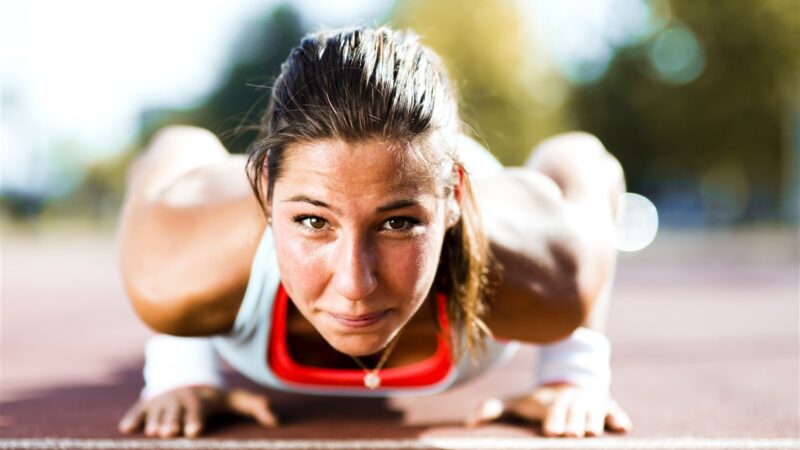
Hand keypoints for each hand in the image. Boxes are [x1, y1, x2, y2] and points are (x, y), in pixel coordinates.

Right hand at [118, 385, 277, 437]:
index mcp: (201, 400)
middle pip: (176, 411)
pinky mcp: (148, 405)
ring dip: (154, 422)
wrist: (190, 383)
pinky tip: (126, 429)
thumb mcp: (237, 400)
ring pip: (158, 411)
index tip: (195, 432)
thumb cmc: (216, 399)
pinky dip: (133, 418)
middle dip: (173, 422)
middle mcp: (181, 400)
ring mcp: (163, 402)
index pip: (199, 410)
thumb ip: (257, 407)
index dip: (197, 420)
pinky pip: (139, 410)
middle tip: (170, 434)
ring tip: (154, 434)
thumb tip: (276, 422)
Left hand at [465, 382, 631, 436]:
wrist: (567, 382)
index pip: (552, 413)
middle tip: (573, 434)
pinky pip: (614, 410)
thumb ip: (492, 409)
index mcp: (550, 404)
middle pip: (573, 413)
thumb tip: (467, 423)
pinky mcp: (606, 406)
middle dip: (573, 422)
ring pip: (594, 412)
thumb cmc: (538, 401)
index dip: (552, 421)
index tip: (551, 432)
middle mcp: (571, 402)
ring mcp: (590, 403)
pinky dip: (618, 417)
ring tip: (593, 432)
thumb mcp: (516, 402)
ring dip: (595, 421)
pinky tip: (623, 427)